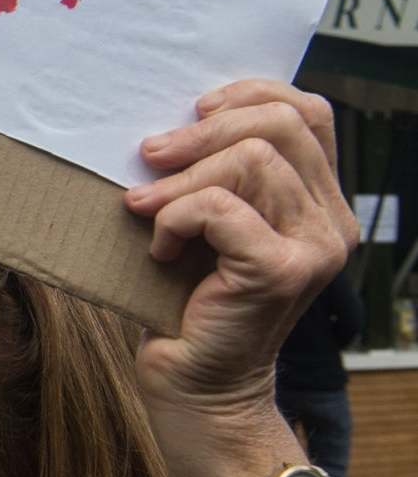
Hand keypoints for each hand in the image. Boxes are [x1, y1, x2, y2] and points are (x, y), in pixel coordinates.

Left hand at [124, 80, 355, 416]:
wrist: (194, 381)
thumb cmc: (188, 296)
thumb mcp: (209, 220)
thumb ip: (219, 171)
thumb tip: (176, 115)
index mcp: (321, 201)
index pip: (308, 112)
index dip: (250, 94)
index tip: (195, 111)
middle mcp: (331, 223)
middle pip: (280, 125)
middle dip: (202, 131)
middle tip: (150, 155)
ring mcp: (314, 248)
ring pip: (249, 160)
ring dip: (179, 180)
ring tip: (144, 208)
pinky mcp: (280, 271)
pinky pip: (219, 208)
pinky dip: (174, 218)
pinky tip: (159, 249)